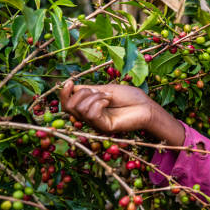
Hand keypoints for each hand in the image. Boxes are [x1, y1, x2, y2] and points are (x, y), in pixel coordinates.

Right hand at [59, 81, 184, 144]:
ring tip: (108, 97)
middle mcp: (90, 117)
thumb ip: (88, 90)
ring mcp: (96, 123)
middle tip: (99, 91)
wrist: (146, 106)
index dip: (64, 93)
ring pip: (79, 109)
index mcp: (89, 107)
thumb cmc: (130, 97)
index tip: (70, 82)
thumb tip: (69, 87)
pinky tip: (109, 101)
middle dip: (81, 93)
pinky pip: (90, 114)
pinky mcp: (103, 127)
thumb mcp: (105, 89)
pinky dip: (98, 102)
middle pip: (69, 107)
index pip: (67, 104)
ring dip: (94, 97)